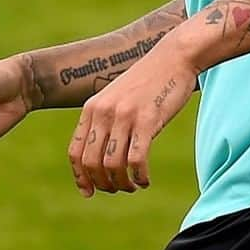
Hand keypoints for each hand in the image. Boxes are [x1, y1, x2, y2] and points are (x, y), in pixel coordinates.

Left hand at [68, 40, 196, 195]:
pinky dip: (139, 176)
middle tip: (119, 189)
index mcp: (92, 109)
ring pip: (112, 165)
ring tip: (133, 186)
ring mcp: (124, 116)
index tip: (89, 192)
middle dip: (103, 184)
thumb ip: (106, 121)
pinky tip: (145, 180)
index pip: (75, 152)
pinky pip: (136, 159)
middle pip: (91, 163)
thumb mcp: (117, 98)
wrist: (173, 57)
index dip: (80, 177)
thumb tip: (101, 156)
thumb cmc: (148, 82)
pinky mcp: (147, 119)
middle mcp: (103, 113)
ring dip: (122, 184)